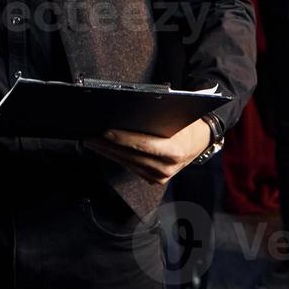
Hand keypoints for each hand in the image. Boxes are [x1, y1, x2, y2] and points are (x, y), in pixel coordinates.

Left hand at [83, 118, 211, 186]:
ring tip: (91, 141)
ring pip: (128, 163)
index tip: (105, 132)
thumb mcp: (176, 116)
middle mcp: (166, 168)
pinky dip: (117, 157)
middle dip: (107, 146)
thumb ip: (157, 116)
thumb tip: (129, 109)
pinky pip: (131, 167)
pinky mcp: (153, 180)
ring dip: (107, 152)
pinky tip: (104, 149)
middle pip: (131, 155)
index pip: (143, 145)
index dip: (123, 139)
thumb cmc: (187, 125)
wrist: (199, 141)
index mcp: (174, 151)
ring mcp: (160, 176)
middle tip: (89, 136)